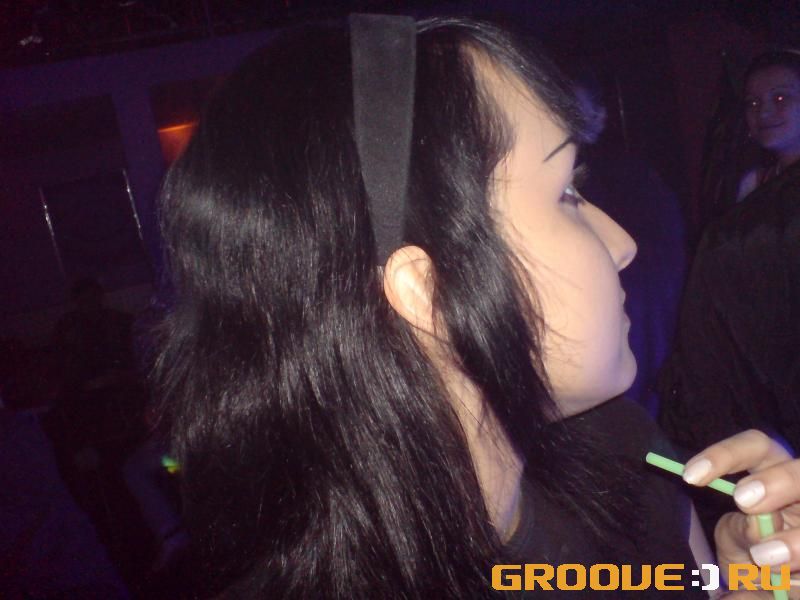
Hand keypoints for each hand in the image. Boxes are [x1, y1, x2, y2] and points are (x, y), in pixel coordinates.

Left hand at [683, 430, 799, 597]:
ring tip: (763, 559)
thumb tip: (757, 531)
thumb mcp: (736, 540)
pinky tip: (787, 583)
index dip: (725, 454)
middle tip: (743, 501)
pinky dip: (799, 569)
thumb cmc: (751, 553)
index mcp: (773, 472)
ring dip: (795, 541)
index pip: (755, 446)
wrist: (770, 587)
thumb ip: (741, 531)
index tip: (690, 476)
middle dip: (777, 482)